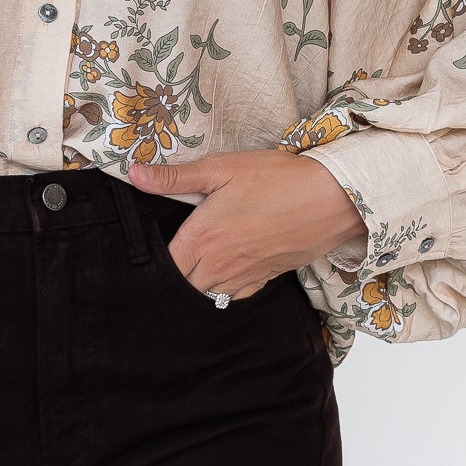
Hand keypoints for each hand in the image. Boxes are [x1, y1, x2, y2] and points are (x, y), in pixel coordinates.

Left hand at [127, 148, 367, 299]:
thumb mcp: (221, 168)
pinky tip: (225, 272)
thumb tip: (134, 174)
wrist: (331, 198)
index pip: (164, 265)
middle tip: (176, 254)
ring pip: (207, 295)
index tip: (153, 249)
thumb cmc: (275, 178)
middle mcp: (219, 264)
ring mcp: (244, 275)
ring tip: (196, 264)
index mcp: (202, 238)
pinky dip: (225, 290)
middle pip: (183, 285)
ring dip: (198, 284)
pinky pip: (235, 297)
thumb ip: (175, 177)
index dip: (154, 260)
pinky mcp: (266, 278)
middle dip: (175, 274)